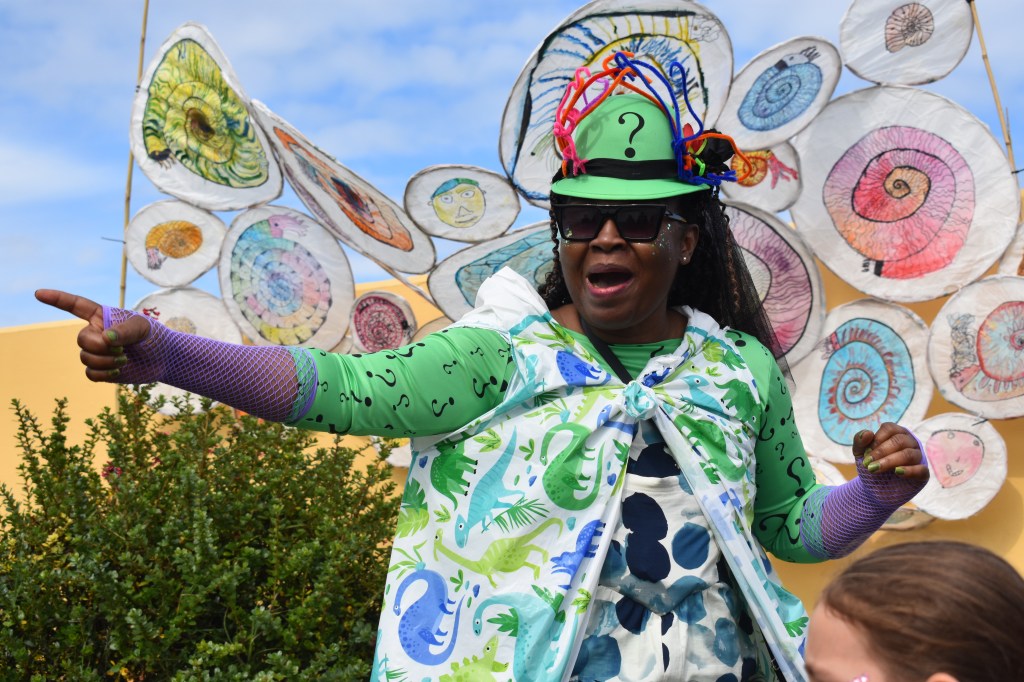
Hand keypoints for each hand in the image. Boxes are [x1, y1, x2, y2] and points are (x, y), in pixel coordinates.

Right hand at [35, 289, 149, 381]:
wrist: (163, 358)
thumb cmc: (153, 336)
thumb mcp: (142, 327)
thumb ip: (125, 330)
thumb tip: (106, 339)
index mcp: (101, 316)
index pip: (75, 306)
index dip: (57, 299)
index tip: (39, 293)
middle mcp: (95, 332)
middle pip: (81, 339)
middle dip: (100, 346)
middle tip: (122, 349)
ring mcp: (96, 351)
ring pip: (85, 357)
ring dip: (106, 360)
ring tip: (125, 359)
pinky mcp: (101, 369)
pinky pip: (90, 373)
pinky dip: (104, 373)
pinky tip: (119, 370)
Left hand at [851, 422, 927, 479]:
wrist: (875, 489)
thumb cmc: (872, 465)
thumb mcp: (861, 454)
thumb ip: (860, 442)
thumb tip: (868, 433)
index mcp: (896, 433)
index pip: (890, 428)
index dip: (877, 439)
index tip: (866, 453)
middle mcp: (910, 443)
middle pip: (899, 441)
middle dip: (881, 452)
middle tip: (867, 464)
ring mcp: (918, 458)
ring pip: (909, 454)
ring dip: (889, 461)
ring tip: (874, 469)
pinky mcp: (922, 474)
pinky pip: (921, 470)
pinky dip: (909, 471)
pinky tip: (897, 472)